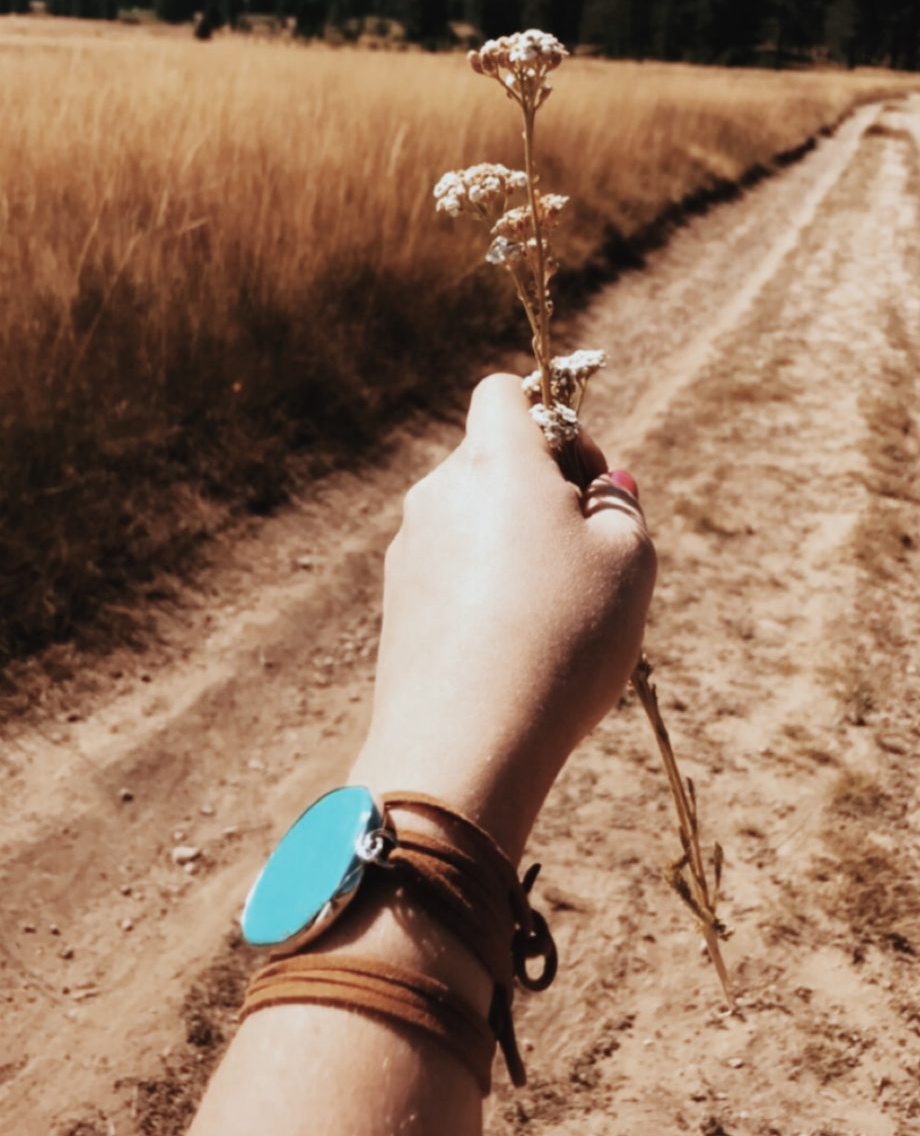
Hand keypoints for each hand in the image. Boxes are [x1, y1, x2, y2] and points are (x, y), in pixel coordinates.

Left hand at [352, 374, 656, 859]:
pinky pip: (453, 573)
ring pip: (474, 521)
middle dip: (543, 491)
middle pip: (492, 460)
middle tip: (589, 554)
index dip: (555, 419)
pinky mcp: (398, 604)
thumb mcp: (628, 561)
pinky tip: (517, 650)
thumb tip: (602, 487)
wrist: (463, 745)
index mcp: (494, 461)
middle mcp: (439, 492)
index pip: (504, 392)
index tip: (587, 478)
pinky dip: (485, 591)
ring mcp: (411, 550)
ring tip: (558, 617)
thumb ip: (619, 505)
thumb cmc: (561, 638)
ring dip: (516, 546)